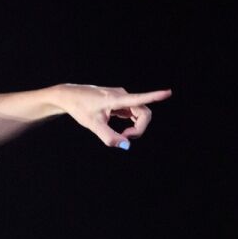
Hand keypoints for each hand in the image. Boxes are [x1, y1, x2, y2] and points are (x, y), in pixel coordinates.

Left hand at [56, 84, 170, 148]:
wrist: (69, 96)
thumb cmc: (80, 108)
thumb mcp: (93, 125)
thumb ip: (109, 137)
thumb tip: (126, 146)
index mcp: (116, 99)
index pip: (139, 99)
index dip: (155, 96)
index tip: (168, 92)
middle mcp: (122, 96)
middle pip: (143, 112)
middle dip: (140, 128)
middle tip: (125, 138)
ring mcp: (121, 98)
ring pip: (139, 113)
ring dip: (135, 127)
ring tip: (123, 135)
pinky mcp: (119, 101)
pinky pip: (132, 113)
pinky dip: (131, 123)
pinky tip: (122, 130)